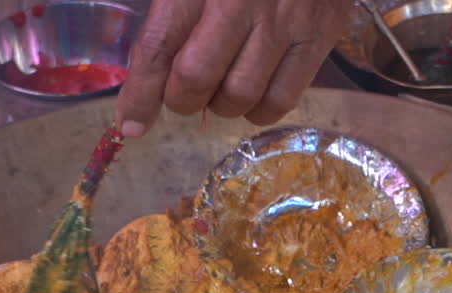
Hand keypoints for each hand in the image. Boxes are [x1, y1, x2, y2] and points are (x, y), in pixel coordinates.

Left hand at [116, 0, 347, 136]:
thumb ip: (172, 11)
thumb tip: (150, 77)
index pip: (160, 43)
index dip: (141, 90)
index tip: (130, 123)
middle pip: (196, 77)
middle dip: (181, 99)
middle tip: (183, 93)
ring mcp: (285, 20)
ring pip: (239, 95)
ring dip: (220, 106)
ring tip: (221, 87)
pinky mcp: (320, 36)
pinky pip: (282, 99)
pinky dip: (259, 109)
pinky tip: (253, 92)